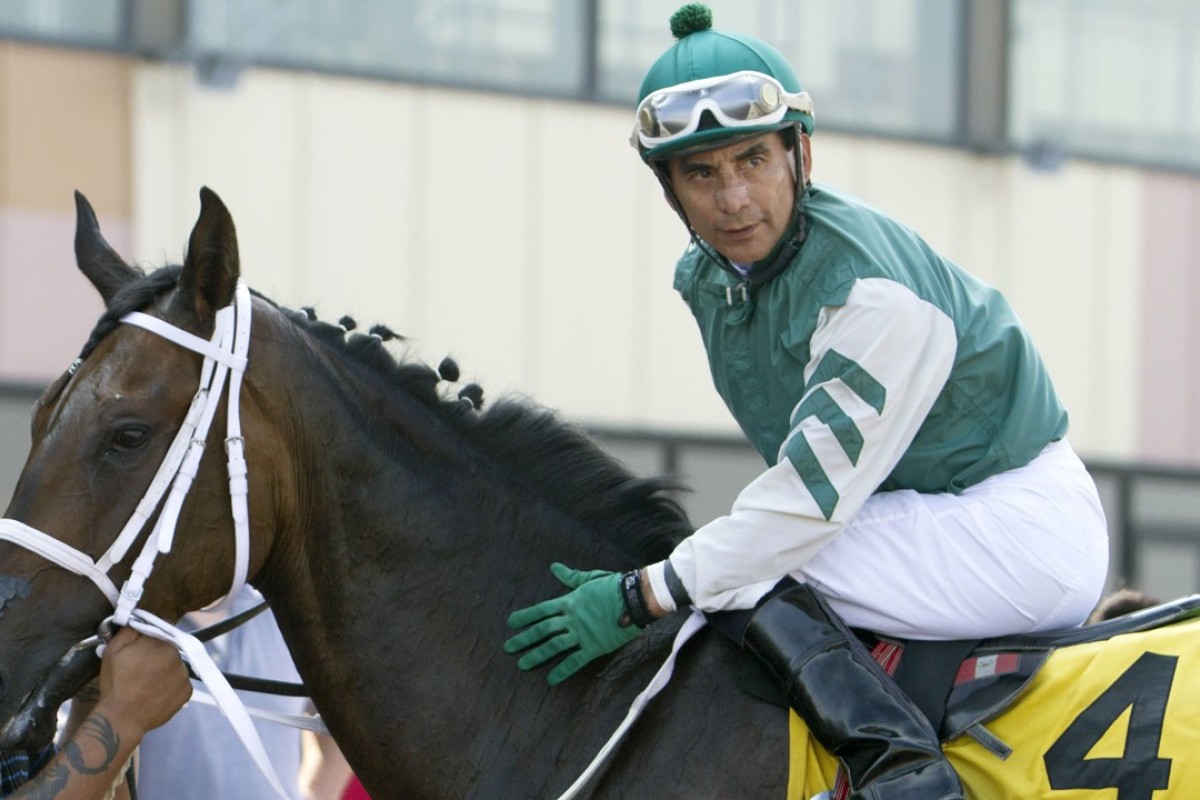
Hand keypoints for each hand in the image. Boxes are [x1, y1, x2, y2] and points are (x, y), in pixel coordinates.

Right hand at [96, 627, 192, 737]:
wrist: (121, 718)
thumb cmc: (115, 683)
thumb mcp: (113, 650)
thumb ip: (129, 630)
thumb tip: (139, 620)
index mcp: (163, 644)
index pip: (161, 632)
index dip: (149, 640)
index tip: (140, 650)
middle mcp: (179, 657)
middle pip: (169, 649)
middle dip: (157, 655)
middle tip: (142, 669)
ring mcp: (185, 676)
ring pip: (175, 666)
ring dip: (165, 670)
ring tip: (148, 683)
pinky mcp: (187, 693)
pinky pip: (180, 683)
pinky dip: (171, 685)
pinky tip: (156, 692)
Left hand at [505, 563, 640, 684]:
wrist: (634, 599)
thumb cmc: (613, 585)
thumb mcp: (589, 578)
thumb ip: (570, 577)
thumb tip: (554, 567)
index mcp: (569, 601)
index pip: (541, 610)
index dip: (525, 616)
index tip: (510, 623)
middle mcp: (571, 618)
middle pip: (543, 629)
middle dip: (524, 638)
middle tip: (508, 647)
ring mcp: (581, 634)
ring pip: (554, 646)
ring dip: (537, 655)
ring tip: (522, 665)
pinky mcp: (594, 647)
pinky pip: (575, 661)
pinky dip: (562, 671)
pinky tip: (550, 680)